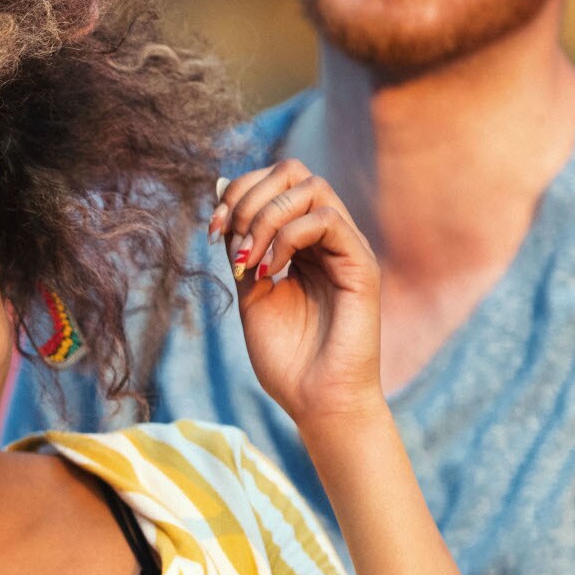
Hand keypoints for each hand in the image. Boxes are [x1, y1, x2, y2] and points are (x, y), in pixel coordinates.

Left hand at [211, 160, 382, 425]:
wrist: (318, 403)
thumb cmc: (288, 359)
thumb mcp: (251, 293)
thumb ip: (240, 246)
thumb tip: (220, 193)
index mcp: (303, 242)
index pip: (276, 182)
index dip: (239, 192)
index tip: (211, 230)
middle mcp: (328, 238)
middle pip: (294, 172)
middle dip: (250, 195)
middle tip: (228, 238)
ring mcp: (347, 248)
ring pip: (311, 188)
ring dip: (266, 215)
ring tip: (248, 260)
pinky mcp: (362, 265)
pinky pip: (327, 220)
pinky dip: (288, 237)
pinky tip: (270, 272)